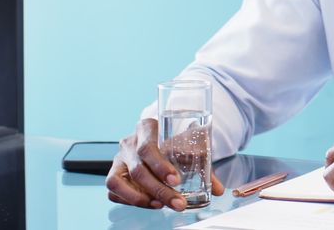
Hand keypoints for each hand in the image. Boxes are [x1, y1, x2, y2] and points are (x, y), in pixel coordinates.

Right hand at [105, 118, 224, 210]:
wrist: (157, 138)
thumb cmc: (173, 143)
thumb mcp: (188, 148)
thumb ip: (204, 168)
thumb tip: (219, 190)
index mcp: (147, 128)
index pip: (148, 147)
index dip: (160, 166)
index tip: (176, 180)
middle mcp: (129, 143)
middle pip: (138, 169)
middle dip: (158, 189)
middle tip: (178, 202)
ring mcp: (118, 159)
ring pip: (117, 181)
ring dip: (140, 198)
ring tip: (161, 205)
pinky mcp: (114, 174)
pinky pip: (114, 191)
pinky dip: (130, 200)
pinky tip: (150, 204)